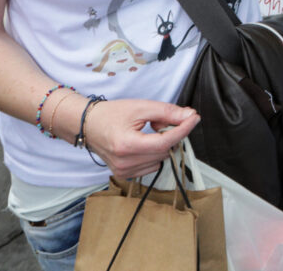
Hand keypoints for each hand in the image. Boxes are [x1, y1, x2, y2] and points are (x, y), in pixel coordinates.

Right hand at [82, 99, 199, 179]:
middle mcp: (125, 162)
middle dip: (170, 134)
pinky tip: (142, 143)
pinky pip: (152, 165)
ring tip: (147, 132)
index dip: (183, 129)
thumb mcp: (140, 107)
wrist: (88, 125)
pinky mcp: (124, 175)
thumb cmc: (111, 114)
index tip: (194, 118)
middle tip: (158, 121)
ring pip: (161, 159)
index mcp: (127, 145)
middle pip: (165, 150)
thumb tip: (189, 116)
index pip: (164, 142)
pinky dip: (154, 153)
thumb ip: (166, 112)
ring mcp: (123, 171)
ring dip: (162, 145)